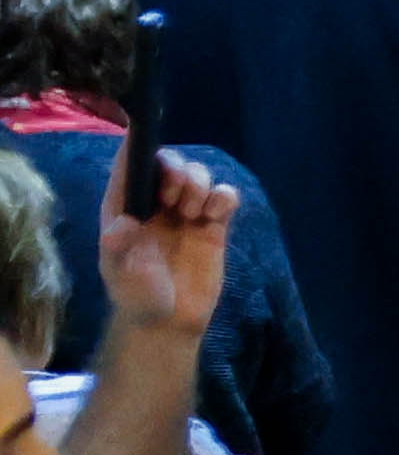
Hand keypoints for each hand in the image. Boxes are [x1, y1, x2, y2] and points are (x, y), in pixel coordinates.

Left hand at [95, 153, 230, 346]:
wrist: (170, 322)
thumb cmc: (137, 297)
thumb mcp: (119, 274)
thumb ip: (117, 247)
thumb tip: (123, 223)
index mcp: (125, 208)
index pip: (128, 168)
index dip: (135, 148)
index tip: (143, 132)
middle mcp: (155, 205)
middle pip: (168, 164)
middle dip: (176, 170)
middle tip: (176, 196)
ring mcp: (186, 214)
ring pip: (198, 176)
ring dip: (199, 184)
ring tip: (195, 213)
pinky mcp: (214, 226)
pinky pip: (225, 197)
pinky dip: (225, 196)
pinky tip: (216, 214)